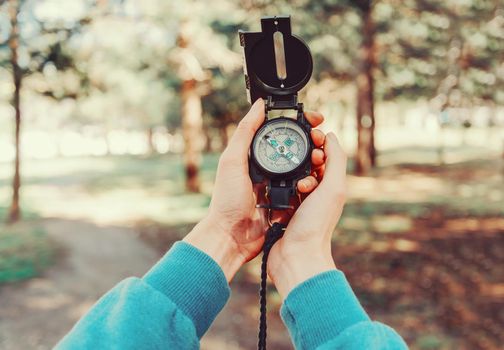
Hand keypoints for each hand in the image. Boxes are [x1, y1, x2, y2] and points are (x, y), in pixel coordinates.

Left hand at [184, 99, 326, 281]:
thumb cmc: (226, 199)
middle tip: (322, 141)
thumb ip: (245, 132)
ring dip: (313, 166)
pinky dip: (310, 187)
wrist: (231, 236)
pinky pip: (302, 192)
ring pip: (302, 171)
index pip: (280, 133)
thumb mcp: (232, 160)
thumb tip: (259, 105)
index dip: (298, 125)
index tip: (315, 119)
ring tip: (320, 161)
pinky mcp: (284, 204)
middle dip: (312, 145)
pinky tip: (316, 183)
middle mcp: (267, 170)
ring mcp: (277, 187)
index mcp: (254, 156)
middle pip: (295, 151)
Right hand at [267, 132, 346, 297]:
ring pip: (291, 176)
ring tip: (296, 185)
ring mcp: (298, 202)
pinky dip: (278, 189)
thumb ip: (335, 159)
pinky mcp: (282, 210)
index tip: (310, 137)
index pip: (325, 156)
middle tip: (303, 161)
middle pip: (306, 164)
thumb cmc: (316, 224)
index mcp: (331, 187)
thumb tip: (331, 136)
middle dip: (304, 158)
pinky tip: (278, 193)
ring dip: (291, 174)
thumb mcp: (333, 187)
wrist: (296, 255)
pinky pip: (278, 191)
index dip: (318, 144)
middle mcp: (316, 194)